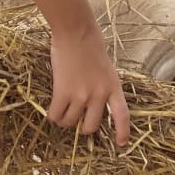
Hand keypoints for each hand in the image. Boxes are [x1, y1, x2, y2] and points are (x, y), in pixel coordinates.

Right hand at [48, 23, 130, 144]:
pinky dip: (52, 115)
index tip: (121, 144)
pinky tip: (52, 108)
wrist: (76, 31)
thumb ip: (103, 86)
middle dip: (82, 126)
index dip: (122, 132)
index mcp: (113, 86)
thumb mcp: (105, 68)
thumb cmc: (90, 44)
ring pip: (70, 123)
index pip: (122, 115)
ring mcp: (82, 95)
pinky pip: (56, 116)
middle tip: (76, 117)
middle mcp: (100, 94)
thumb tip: (92, 106)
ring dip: (64, 119)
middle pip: (91, 126)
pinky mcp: (64, 92)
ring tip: (62, 108)